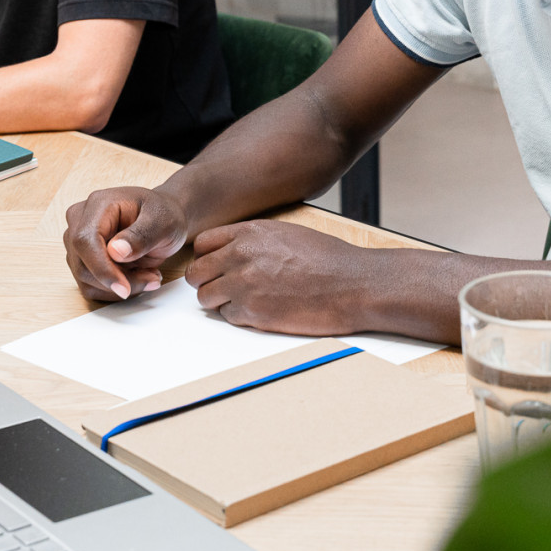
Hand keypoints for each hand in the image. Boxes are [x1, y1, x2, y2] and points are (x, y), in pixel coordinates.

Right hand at [62, 186, 188, 301]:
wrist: (162, 219)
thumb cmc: (163, 215)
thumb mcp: (163, 222)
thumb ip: (141, 236)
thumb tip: (115, 252)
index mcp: (98, 204)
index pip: (85, 241)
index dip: (102, 269)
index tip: (124, 288)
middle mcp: (80, 220)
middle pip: (83, 265)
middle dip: (118, 281)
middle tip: (152, 278)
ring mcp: (77, 241)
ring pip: (86, 280)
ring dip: (120, 286)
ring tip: (148, 274)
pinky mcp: (81, 259)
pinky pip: (90, 286)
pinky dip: (115, 290)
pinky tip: (136, 276)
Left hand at [186, 220, 379, 334]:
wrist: (353, 284)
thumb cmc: (328, 259)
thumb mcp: (287, 234)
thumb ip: (253, 240)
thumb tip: (232, 251)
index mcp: (249, 233)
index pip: (203, 245)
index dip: (207, 258)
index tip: (216, 267)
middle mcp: (241, 255)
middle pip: (197, 272)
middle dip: (207, 281)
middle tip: (225, 288)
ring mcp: (244, 284)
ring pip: (206, 297)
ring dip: (220, 301)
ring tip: (245, 301)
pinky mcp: (252, 312)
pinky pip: (227, 316)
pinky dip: (239, 317)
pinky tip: (262, 310)